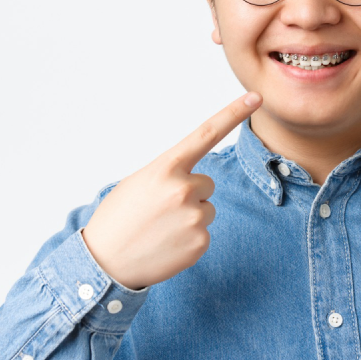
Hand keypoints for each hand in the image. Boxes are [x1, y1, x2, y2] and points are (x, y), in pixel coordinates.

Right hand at [81, 91, 262, 289]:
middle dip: (190, 194)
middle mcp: (183, 188)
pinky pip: (204, 233)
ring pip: (207, 208)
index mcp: (166, 167)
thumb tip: (195, 181)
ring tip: (161, 228)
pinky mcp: (199, 242)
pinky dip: (188, 239)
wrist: (104, 262)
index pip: (206, 133)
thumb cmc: (119, 217)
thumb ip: (171, 173)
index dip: (233, 113)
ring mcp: (194, 216)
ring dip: (189, 217)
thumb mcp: (139, 182)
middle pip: (207, 183)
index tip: (256, 97)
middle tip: (161, 210)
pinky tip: (166, 244)